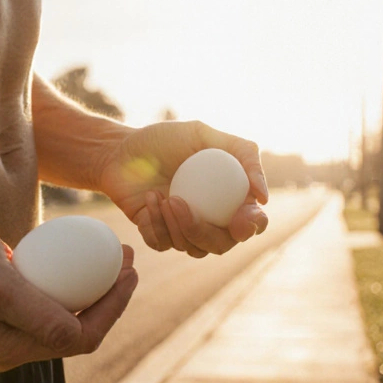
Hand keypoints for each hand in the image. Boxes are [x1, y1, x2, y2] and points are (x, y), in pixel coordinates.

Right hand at [0, 210, 137, 371]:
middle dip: (110, 300)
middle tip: (126, 261)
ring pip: (60, 328)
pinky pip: (39, 318)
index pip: (81, 337)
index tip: (129, 269)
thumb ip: (35, 311)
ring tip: (109, 261)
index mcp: (5, 347)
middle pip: (76, 335)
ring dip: (91, 299)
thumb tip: (76, 334)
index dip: (115, 306)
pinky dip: (64, 297)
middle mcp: (1, 355)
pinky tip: (75, 269)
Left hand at [96, 120, 269, 257]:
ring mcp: (185, 229)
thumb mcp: (203, 134)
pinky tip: (149, 199)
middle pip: (223, 244)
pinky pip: (164, 244)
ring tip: (161, 195)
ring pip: (194, 249)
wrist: (120, 150)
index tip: (239, 218)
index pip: (253, 222)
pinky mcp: (159, 235)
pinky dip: (156, 224)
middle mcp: (211, 218)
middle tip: (179, 202)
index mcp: (229, 196)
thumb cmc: (164, 139)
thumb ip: (243, 154)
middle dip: (203, 230)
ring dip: (176, 225)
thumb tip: (263, 196)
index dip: (251, 225)